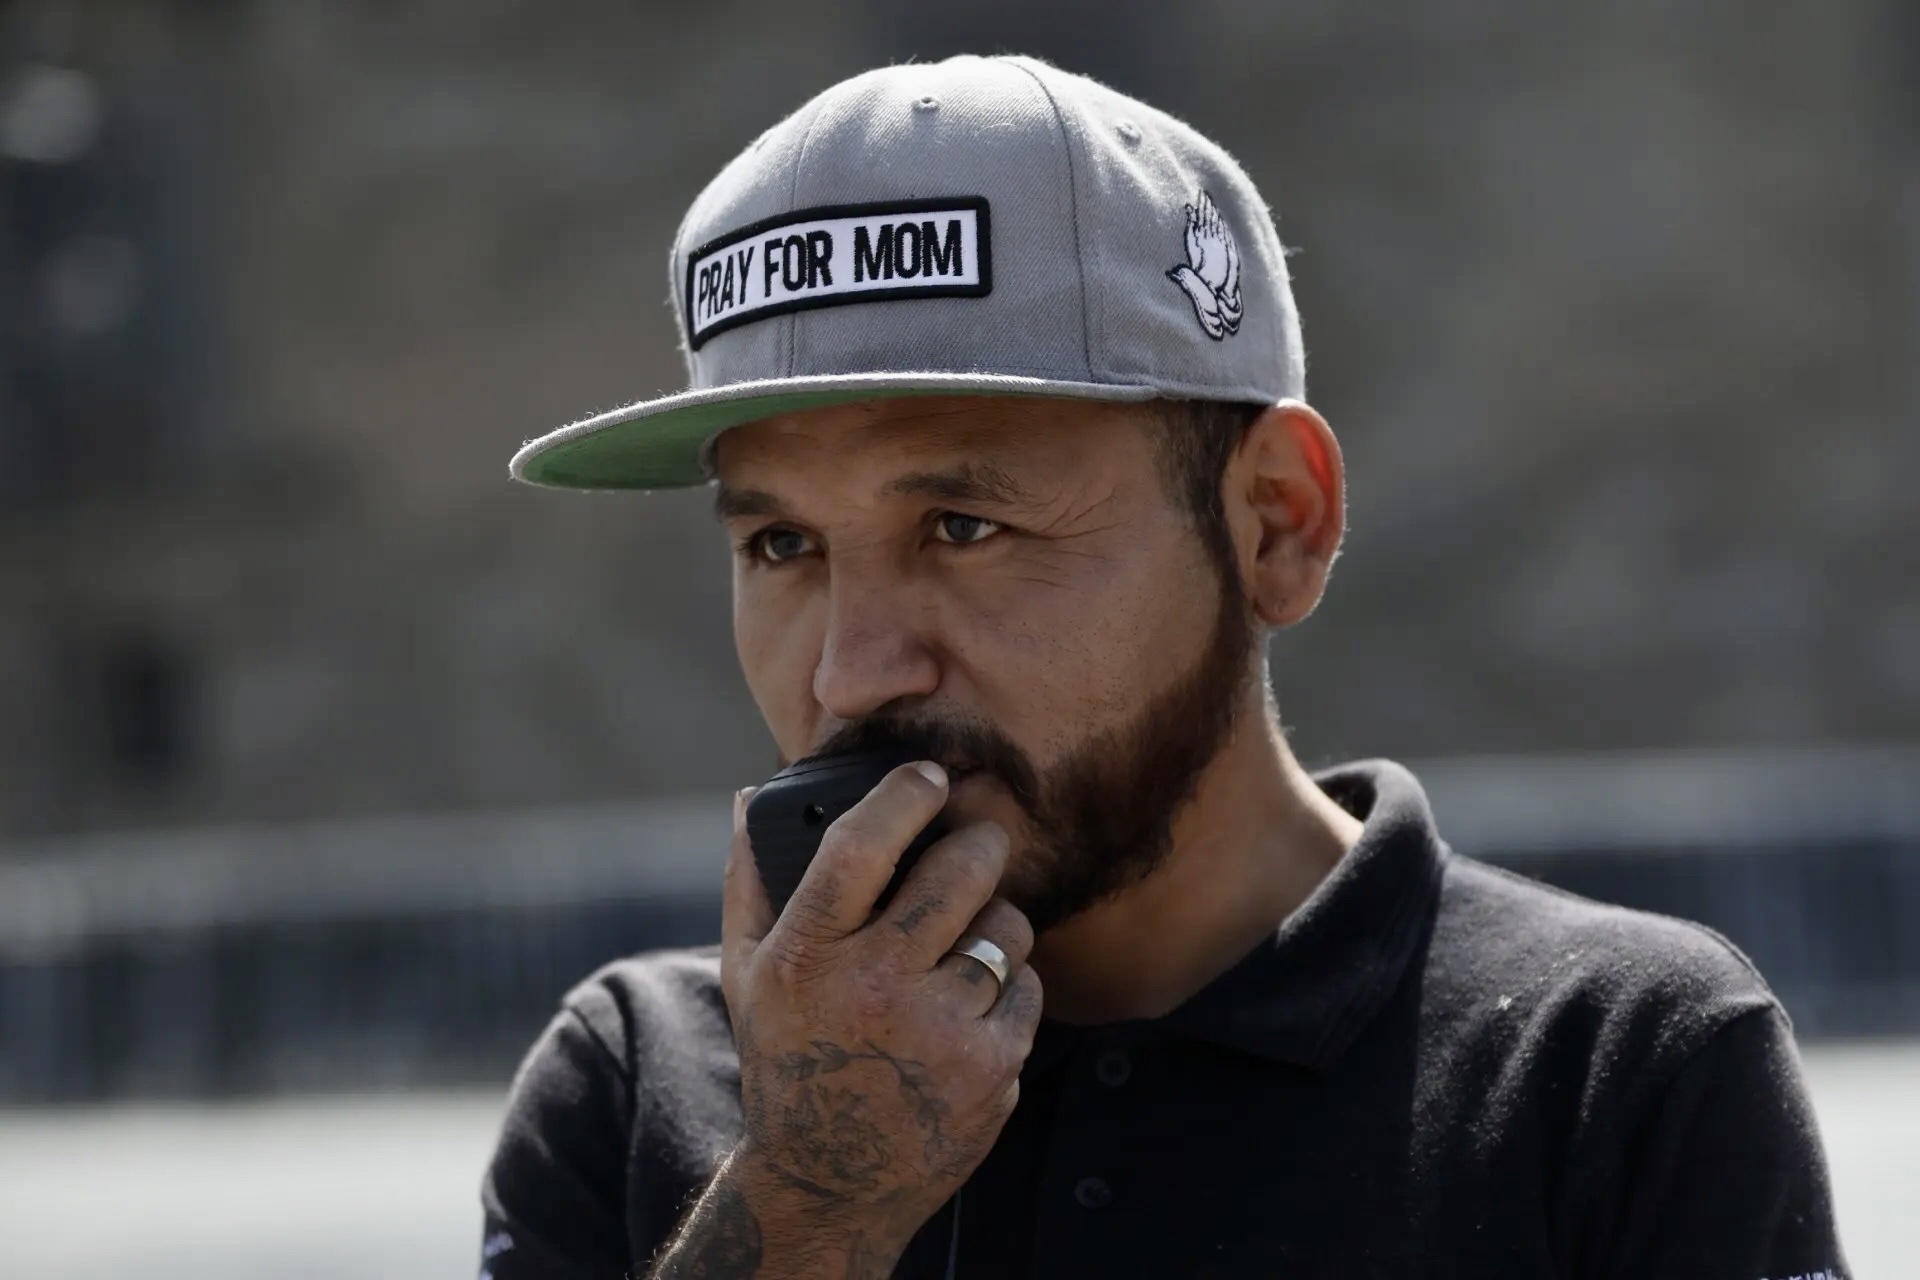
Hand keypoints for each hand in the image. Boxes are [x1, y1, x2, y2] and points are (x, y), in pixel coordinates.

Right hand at [719, 762, 1042, 1264]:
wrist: (831, 1183)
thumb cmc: (789, 1058)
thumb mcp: (745, 975)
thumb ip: (749, 881)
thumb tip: (750, 796)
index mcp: (808, 955)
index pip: (861, 845)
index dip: (906, 793)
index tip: (933, 774)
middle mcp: (874, 987)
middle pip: (961, 870)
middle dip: (979, 841)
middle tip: (979, 838)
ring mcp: (939, 1030)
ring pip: (1006, 925)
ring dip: (995, 919)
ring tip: (968, 937)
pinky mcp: (992, 1066)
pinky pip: (1028, 986)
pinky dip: (1009, 985)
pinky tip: (973, 1003)